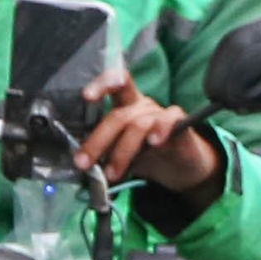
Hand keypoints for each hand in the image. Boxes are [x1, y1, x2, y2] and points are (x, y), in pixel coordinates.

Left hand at [76, 68, 221, 197]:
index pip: (114, 85)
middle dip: (98, 141)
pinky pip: (169, 120)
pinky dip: (161, 129)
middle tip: (83, 163)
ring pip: (138, 125)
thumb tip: (80, 161)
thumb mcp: (121, 154)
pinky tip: (154, 143)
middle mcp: (142, 105)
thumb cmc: (147, 156)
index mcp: (125, 106)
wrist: (180, 168)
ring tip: (113, 174)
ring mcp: (161, 113)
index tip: (87, 97)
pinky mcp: (180, 122)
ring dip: (122, 152)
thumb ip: (104, 152)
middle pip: (118, 116)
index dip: (101, 85)